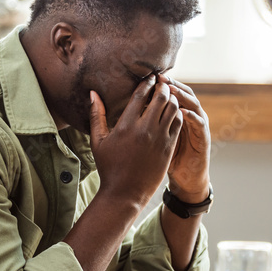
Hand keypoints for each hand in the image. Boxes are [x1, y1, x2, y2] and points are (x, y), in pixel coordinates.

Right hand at [89, 76, 183, 208]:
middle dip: (163, 87)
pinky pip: (178, 124)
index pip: (140, 95)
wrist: (125, 193)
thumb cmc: (109, 167)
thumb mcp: (98, 141)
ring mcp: (159, 139)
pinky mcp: (169, 148)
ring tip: (168, 95)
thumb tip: (93, 93)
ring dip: (172, 99)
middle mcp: (144, 130)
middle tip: (162, 82)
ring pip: (172, 109)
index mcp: (126, 126)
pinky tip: (174, 111)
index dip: (147, 83)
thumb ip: (96, 115)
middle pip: (160, 98)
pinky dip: (178, 114)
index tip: (150, 77)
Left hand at [156, 74, 210, 202]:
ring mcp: (197, 126)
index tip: (146, 78)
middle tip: (159, 77)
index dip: (159, 85)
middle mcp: (189, 115)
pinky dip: (192, 116)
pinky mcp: (203, 138)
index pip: (168, 93)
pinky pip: (199, 123)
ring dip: (182, 95)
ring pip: (193, 104)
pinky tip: (182, 111)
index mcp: (175, 115)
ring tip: (171, 89)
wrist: (186, 178)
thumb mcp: (155, 138)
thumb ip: (146, 123)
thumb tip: (127, 111)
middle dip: (171, 85)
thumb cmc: (166, 159)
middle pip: (182, 93)